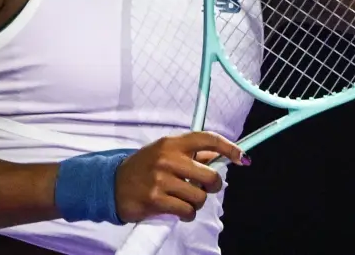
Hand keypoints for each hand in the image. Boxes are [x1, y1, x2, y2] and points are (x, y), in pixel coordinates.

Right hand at [114, 132, 249, 222]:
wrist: (112, 184)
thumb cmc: (144, 167)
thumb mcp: (166, 152)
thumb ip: (193, 154)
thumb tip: (221, 158)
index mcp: (173, 142)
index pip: (208, 139)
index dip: (229, 148)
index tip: (242, 157)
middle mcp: (168, 158)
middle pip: (210, 175)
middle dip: (213, 186)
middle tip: (204, 188)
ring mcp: (160, 179)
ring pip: (199, 196)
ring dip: (197, 203)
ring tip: (186, 200)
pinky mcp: (155, 199)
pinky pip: (186, 211)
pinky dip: (187, 214)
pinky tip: (180, 211)